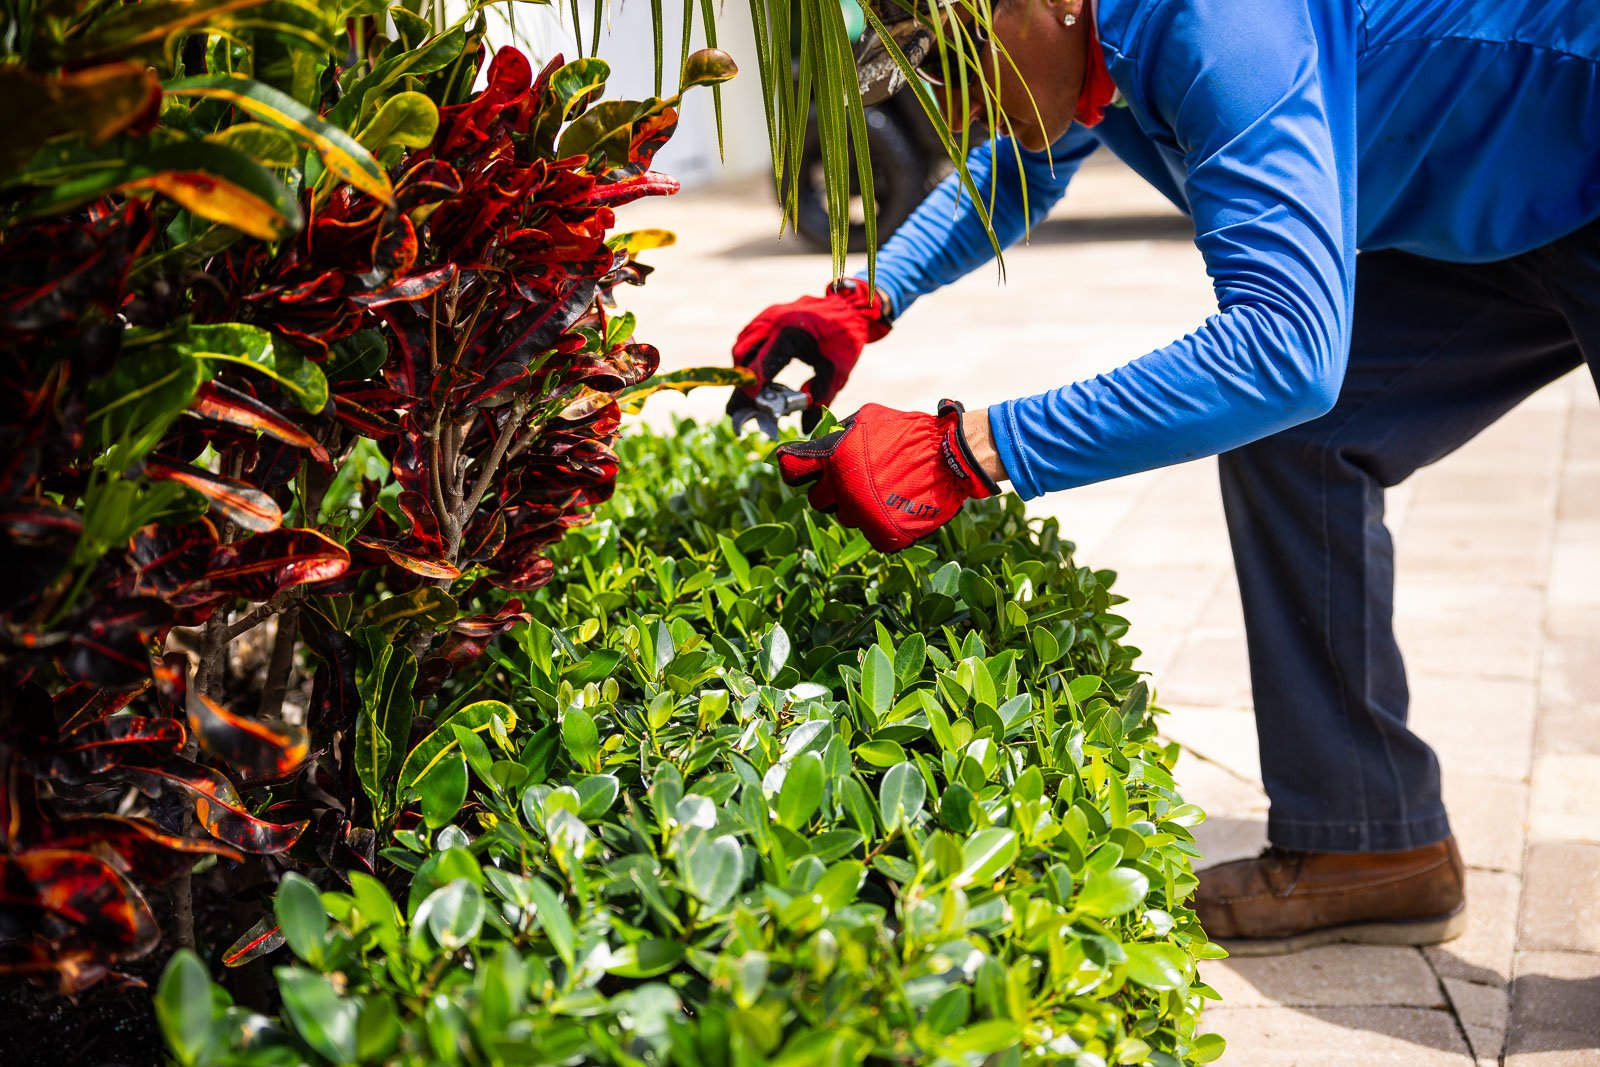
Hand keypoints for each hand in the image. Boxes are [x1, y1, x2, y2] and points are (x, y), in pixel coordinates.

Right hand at [729, 277, 891, 430]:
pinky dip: (748, 356)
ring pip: (742, 345)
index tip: (749, 408)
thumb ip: (822, 397)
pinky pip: (748, 337)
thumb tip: (806, 427)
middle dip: (742, 382)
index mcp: (791, 333)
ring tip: (753, 392)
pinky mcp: (768, 315)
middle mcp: (774, 321)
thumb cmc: (845, 338)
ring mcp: (768, 315)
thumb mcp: (838, 371)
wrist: (850, 307)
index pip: (761, 364)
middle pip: (743, 355)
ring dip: (743, 369)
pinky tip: (759, 372)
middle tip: (746, 405)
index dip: (752, 388)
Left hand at [774, 400, 999, 552]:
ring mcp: (861, 512)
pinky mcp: (880, 532)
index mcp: (833, 457)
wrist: (949, 457)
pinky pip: (868, 531)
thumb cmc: (909, 433)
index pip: (791, 471)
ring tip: (880, 489)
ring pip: (843, 517)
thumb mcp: (868, 418)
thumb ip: (838, 432)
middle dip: (830, 490)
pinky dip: (877, 521)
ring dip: (855, 506)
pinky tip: (892, 505)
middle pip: (816, 500)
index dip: (797, 470)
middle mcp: (841, 487)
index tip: (804, 470)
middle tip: (852, 480)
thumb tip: (817, 441)